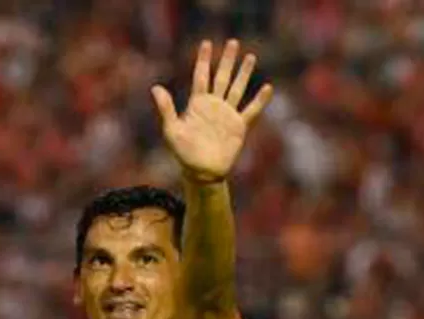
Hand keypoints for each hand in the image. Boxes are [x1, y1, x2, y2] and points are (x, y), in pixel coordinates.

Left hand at [151, 39, 272, 182]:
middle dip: (227, 60)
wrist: (201, 171)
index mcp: (197, 103)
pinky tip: (267, 87)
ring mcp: (227, 115)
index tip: (207, 43)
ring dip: (244, 73)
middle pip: (222, 77)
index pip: (201, 76)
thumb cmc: (183, 152)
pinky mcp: (239, 127)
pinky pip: (251, 110)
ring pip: (237, 88)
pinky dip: (259, 100)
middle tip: (233, 42)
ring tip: (251, 57)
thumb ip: (167, 108)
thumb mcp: (171, 130)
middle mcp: (214, 106)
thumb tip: (156, 88)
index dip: (204, 59)